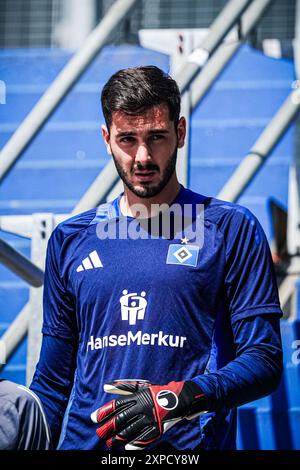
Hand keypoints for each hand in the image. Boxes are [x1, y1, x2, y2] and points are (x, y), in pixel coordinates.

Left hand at [91, 379, 206, 449]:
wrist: (179, 398)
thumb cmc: (156, 392)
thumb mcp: (140, 386)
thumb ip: (122, 387)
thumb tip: (105, 386)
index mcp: (138, 396)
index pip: (117, 404)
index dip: (104, 411)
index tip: (94, 418)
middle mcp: (143, 407)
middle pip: (122, 419)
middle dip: (108, 427)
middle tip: (99, 433)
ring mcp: (151, 419)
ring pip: (131, 430)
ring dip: (118, 438)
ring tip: (109, 443)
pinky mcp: (158, 428)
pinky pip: (145, 438)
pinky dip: (135, 444)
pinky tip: (127, 448)